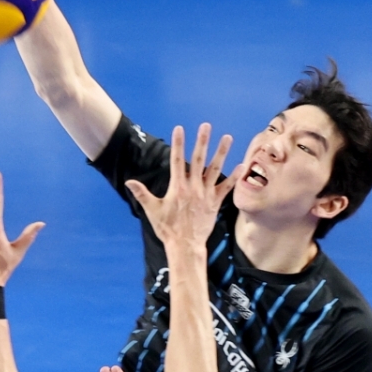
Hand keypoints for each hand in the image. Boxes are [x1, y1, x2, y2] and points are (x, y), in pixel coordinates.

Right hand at [126, 123, 237, 253]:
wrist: (185, 245)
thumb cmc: (167, 228)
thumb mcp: (152, 210)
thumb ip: (142, 194)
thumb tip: (128, 182)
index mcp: (177, 187)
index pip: (177, 160)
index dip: (178, 144)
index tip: (179, 129)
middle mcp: (193, 188)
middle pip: (198, 159)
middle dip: (202, 141)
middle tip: (206, 126)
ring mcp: (206, 194)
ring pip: (215, 169)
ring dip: (221, 152)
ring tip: (227, 137)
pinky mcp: (215, 203)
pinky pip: (226, 188)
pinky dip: (235, 177)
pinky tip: (242, 165)